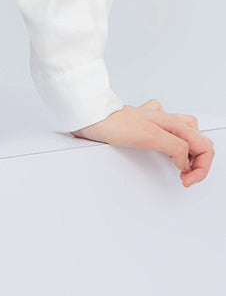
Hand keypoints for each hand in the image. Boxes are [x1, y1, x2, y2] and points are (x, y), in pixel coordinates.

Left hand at [71, 98, 214, 186]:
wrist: (90, 116)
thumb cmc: (114, 122)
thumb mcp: (149, 136)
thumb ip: (174, 146)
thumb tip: (185, 160)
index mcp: (172, 123)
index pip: (204, 145)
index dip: (201, 167)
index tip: (186, 179)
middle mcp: (166, 121)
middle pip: (198, 140)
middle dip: (199, 161)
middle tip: (186, 177)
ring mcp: (155, 122)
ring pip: (185, 135)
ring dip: (188, 152)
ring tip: (181, 167)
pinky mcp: (143, 126)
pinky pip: (164, 132)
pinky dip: (170, 144)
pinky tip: (162, 150)